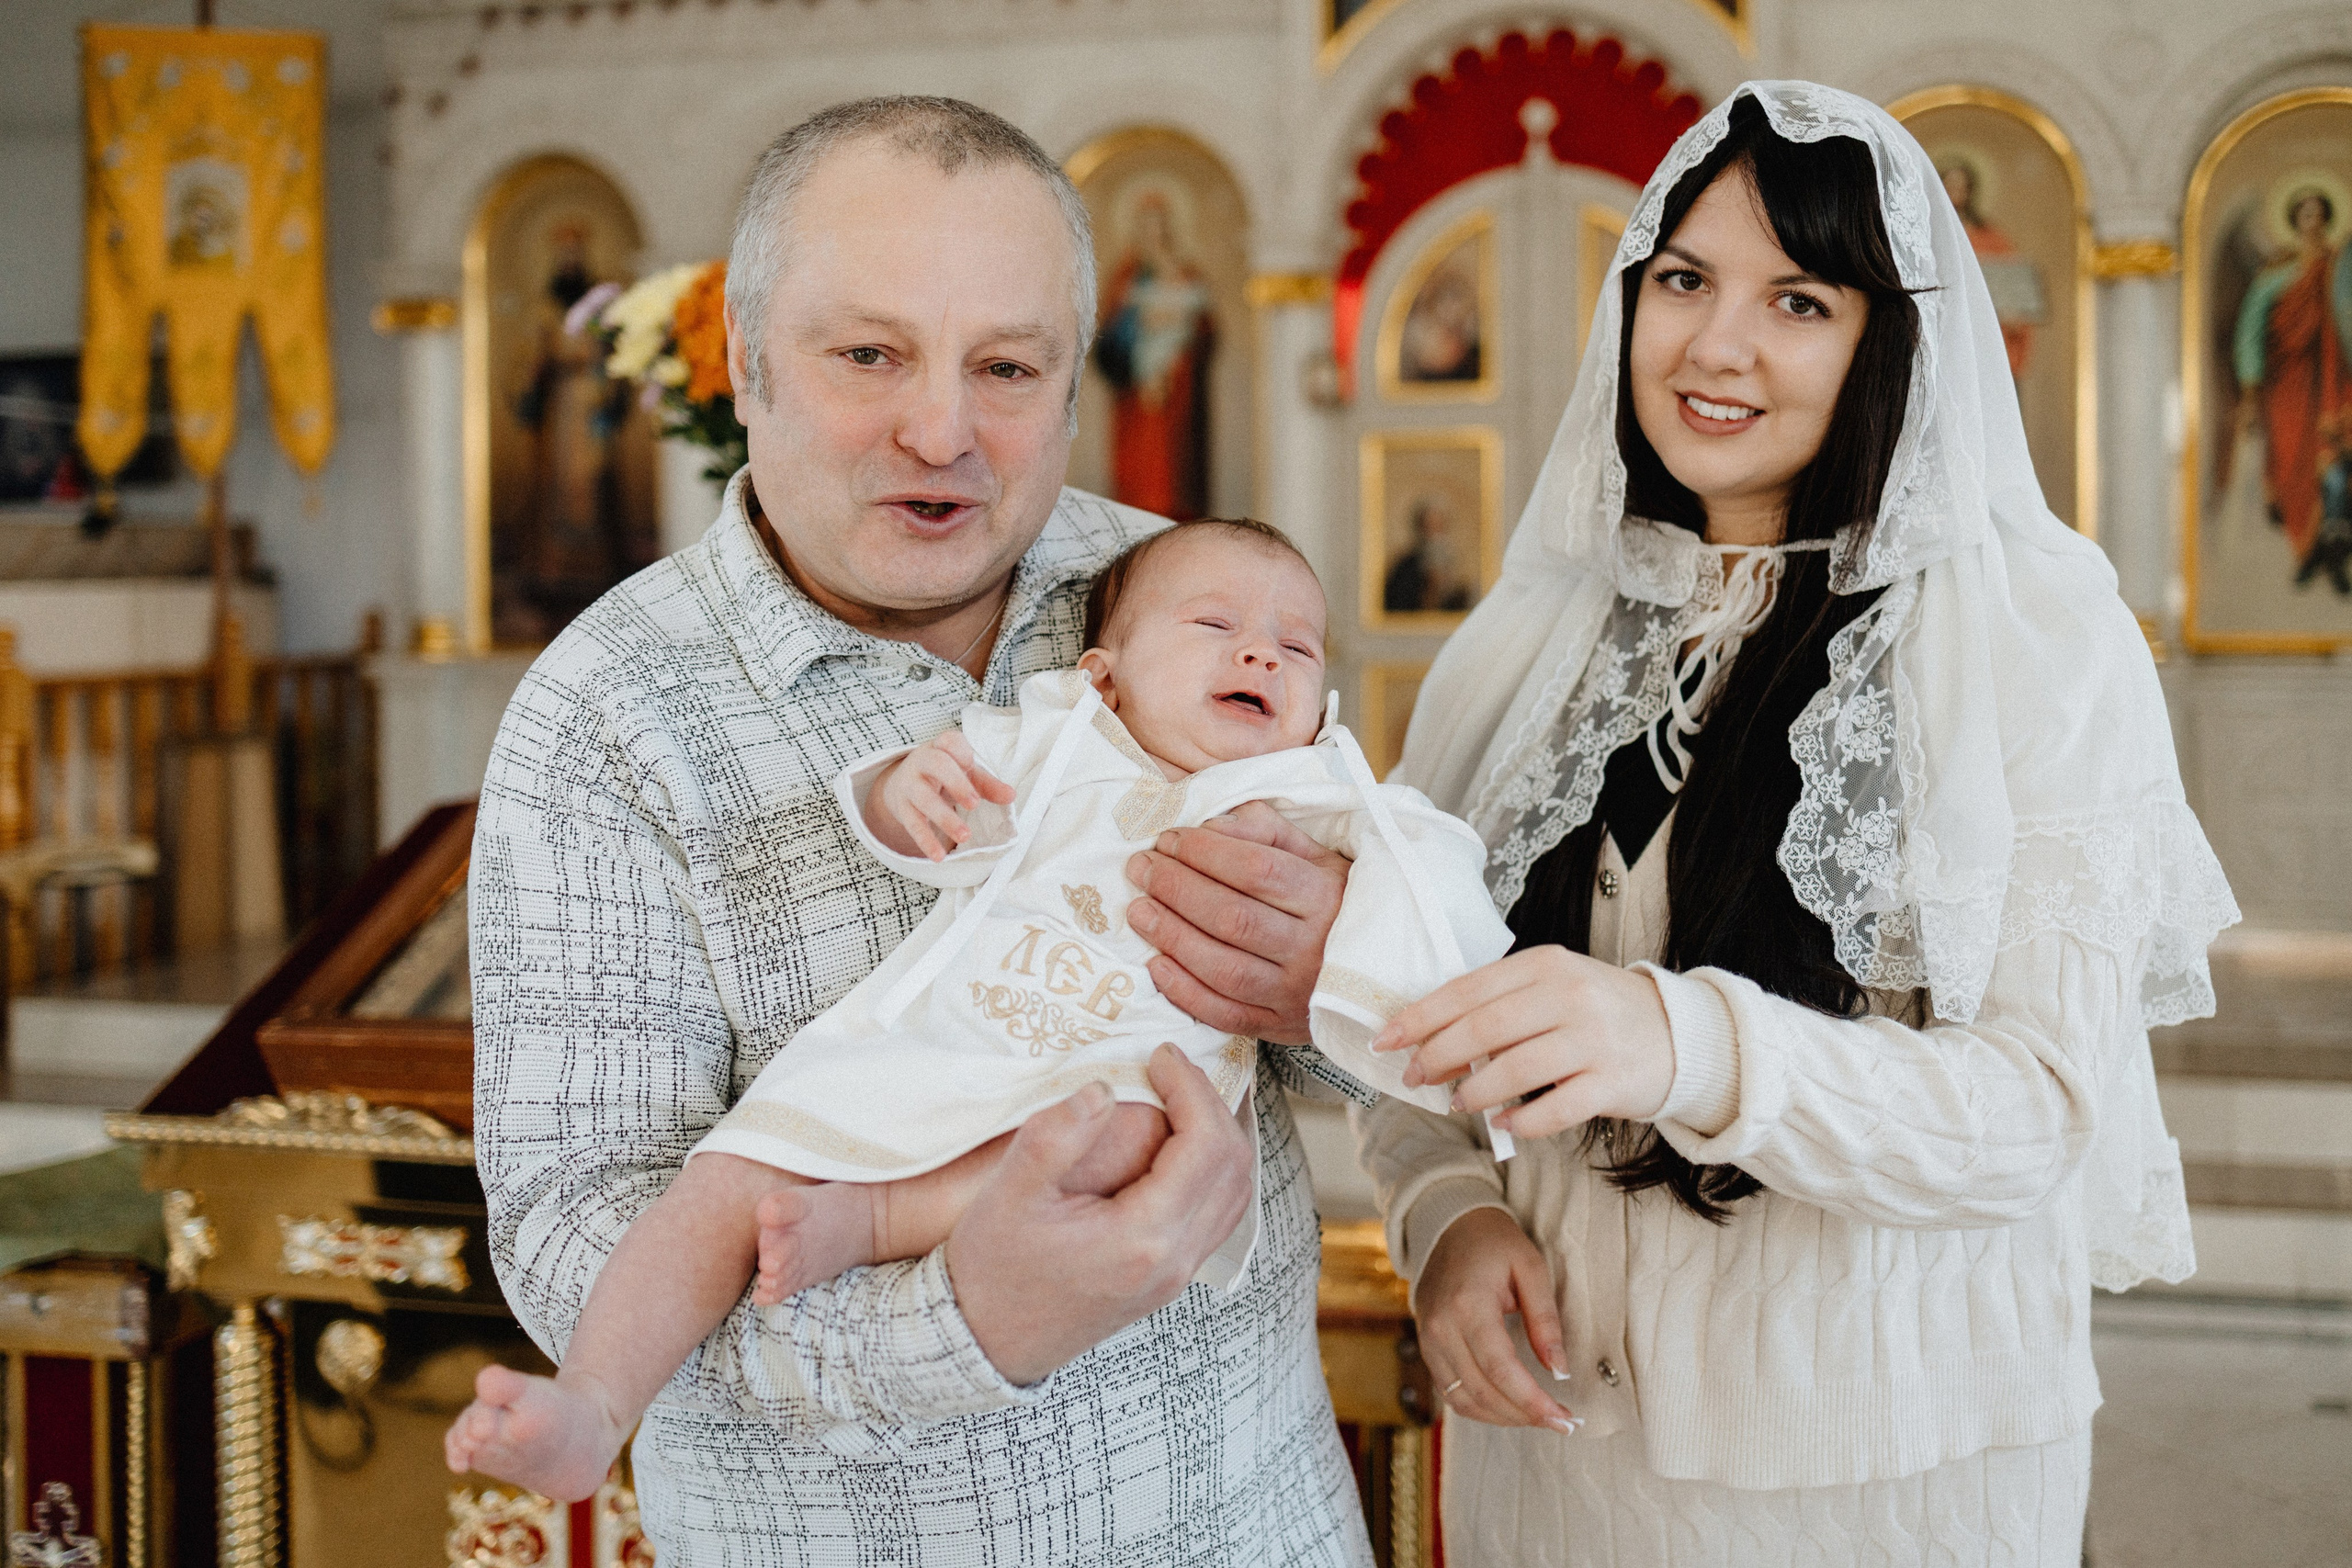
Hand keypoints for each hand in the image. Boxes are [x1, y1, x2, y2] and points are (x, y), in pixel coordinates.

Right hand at [870, 730, 1014, 860]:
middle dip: (956, 783)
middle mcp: (922, 761)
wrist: (903, 782)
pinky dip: (926, 841)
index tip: (970, 763)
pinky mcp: (902, 808)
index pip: (949, 741)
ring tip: (965, 836)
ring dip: (945, 818)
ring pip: (924, 799)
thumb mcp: (965, 773)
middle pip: (937, 765)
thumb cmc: (943, 774)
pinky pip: (913, 824)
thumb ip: (988, 783)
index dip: (960, 751)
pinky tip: (938, 856)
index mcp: (941, 747)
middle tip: (974, 804)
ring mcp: (909, 784)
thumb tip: (1011, 796)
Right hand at [946, 1044, 1253, 1385]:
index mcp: (1142, 1238)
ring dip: (1218, 1134)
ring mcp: (1178, 1274)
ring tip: (1180, 1095)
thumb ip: (1056, 1137)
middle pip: (1233, 1165)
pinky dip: (1214, 1167)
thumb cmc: (992, 1270)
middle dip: (1211, 1103)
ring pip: (1235, 1191)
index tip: (1161, 1056)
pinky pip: (1219, 1212)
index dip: (1191, 1087)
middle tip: (1172, 1068)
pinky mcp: (1171, 1277)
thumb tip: (1103, 1088)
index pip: (1205, 1145)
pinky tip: (1180, 1141)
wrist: (985, 1341)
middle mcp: (1174, 1260)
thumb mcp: (1008, 1196)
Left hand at [1124, 802, 1346, 1044]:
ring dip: (1172, 937)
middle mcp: (1314, 948)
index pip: (1257, 870)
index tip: (1169, 839)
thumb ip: (1266, 832)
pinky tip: (1155, 963)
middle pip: (1233, 918)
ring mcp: (1297, 993)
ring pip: (1224, 968)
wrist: (1380, 968)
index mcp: (1327, 897)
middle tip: (1141, 869)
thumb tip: (1210, 824)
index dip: (1206, 853)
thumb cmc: (1337, 901)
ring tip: (1138, 911)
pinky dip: (1184, 991)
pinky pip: (1225, 1014)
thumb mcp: (1317, 856)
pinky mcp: (1280, 1027)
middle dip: (1177, 889)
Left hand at [1377, 945, 1674, 1138]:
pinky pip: (1555, 1108)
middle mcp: (1568, 996)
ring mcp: (1592, 1039)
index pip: (1468, 989)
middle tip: (1414, 1077)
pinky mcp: (1612, 1083)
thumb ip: (1500, 1005)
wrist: (1680, 1034)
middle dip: (1437, 1056)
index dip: (1421, 1017)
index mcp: (1544, 965)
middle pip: (1484, 1028)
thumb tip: (1432, 1039)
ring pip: (1514, 1069)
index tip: (1386, 1039)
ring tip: (1459, 1101)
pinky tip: (1505, 1122)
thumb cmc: (1599, 1013)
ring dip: (1475, 1090)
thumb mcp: (1552, 989)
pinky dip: (1522, 1120)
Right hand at [1414, 1208, 1574, 1429]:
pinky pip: (1449, 1392)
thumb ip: (1545, 1320)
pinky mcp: (1426, 1347)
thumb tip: (1558, 1370)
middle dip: (1524, 1415)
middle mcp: (1441, 1327)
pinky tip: (1508, 1408)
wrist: (1449, 1226)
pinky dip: (1480, 1408)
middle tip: (1561, 1423)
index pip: (1500, 1369)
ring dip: (1503, 1418)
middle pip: (1481, 1391)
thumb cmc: (1494, 1243)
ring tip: (1538, 1418)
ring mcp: (1428, 1340)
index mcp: (1467, 1305)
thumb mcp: (1531, 1268)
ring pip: (1463, 1399)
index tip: (1563, 1417)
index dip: (1532, 1401)